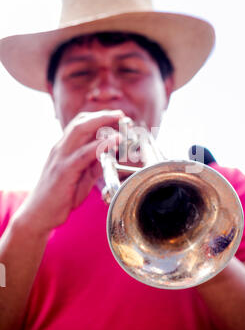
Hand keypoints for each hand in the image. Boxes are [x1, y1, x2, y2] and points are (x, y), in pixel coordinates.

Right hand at [14, 110, 123, 233]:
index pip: (78, 124)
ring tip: (120, 121)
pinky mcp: (64, 171)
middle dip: (102, 115)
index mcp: (63, 149)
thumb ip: (94, 166)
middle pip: (80, 122)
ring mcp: (61, 158)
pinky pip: (84, 153)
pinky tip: (114, 141)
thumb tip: (110, 156)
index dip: (97, 117)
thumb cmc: (59, 197)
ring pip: (80, 131)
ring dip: (102, 123)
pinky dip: (101, 145)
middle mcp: (60, 149)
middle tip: (120, 113)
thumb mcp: (81, 178)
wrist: (38, 215)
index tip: (114, 116)